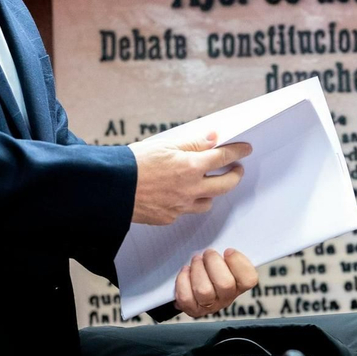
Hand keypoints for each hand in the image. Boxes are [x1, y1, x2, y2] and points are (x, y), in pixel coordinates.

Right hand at [128, 131, 250, 225]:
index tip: (245, 149)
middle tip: (237, 169)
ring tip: (209, 183)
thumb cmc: (134, 162)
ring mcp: (181, 206)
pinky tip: (182, 195)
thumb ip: (192, 144)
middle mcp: (191, 189)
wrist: (111, 188)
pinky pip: (187, 211)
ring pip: (208, 202)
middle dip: (235, 175)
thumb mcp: (165, 145)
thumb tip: (214, 138)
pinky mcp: (169, 217)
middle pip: (226, 185)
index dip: (238, 152)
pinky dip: (189, 202)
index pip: (224, 157)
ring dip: (212, 192)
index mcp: (191, 166)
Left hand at [175, 248, 258, 316]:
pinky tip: (186, 271)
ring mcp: (209, 306)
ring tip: (196, 261)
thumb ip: (228, 250)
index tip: (227, 251)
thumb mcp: (223, 257)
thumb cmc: (210, 266)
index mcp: (239, 284)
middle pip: (225, 284)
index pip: (249, 279)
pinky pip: (186, 297)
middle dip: (213, 262)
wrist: (191, 284)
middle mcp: (227, 298)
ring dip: (197, 270)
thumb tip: (228, 228)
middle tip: (207, 253)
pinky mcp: (192, 309)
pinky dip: (183, 281)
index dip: (238, 263)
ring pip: (204, 291)